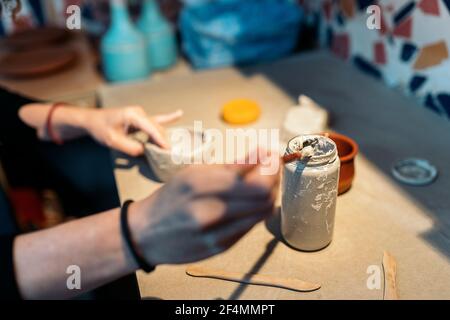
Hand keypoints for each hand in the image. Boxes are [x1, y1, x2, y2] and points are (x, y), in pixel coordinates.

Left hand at [85, 106, 182, 155]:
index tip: (168, 150)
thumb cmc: (100, 129)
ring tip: (170, 149)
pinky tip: (179, 113)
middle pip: (156, 128)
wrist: (92, 120)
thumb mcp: (113, 141)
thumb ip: (130, 147)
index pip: (151, 129)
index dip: (160, 140)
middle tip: (169, 155)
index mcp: (132, 115)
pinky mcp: (140, 118)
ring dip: (162, 138)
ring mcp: (141, 114)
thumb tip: (144, 152)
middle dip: (162, 141)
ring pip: (156, 128)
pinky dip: (168, 118)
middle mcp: (139, 112)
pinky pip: (157, 120)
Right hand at [129, 159, 279, 264]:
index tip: (272, 157)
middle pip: (264, 198)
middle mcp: (209, 210)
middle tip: (269, 169)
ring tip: (259, 184)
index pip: (257, 182)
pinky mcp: (221, 247)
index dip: (272, 168)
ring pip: (262, 213)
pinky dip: (255, 211)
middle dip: (273, 180)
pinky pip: (250, 226)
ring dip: (267, 195)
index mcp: (200, 184)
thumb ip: (232, 165)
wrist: (146, 234)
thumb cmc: (170, 198)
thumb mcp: (194, 173)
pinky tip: (247, 202)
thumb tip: (262, 153)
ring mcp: (216, 233)